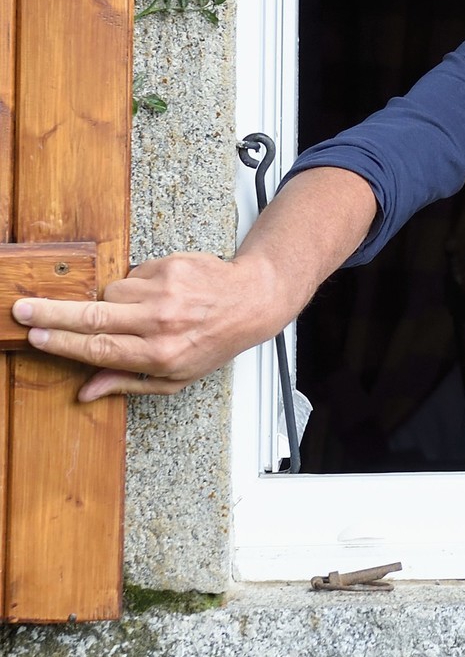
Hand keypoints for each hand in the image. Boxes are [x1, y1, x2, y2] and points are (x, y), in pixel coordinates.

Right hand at [12, 250, 286, 403]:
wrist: (250, 299)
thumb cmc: (211, 343)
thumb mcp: (174, 379)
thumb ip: (126, 383)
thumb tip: (85, 392)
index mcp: (159, 355)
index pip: (98, 349)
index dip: (62, 343)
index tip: (34, 337)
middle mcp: (160, 322)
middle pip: (93, 317)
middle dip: (52, 314)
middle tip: (22, 309)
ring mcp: (165, 290)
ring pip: (112, 293)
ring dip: (112, 303)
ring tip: (141, 312)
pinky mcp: (170, 264)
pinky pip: (134, 275)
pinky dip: (137, 286)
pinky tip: (161, 294)